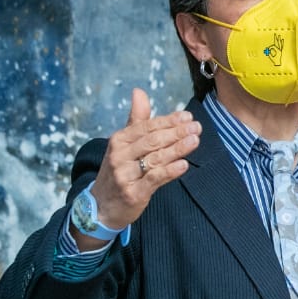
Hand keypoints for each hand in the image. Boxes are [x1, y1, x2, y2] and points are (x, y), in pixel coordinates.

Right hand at [80, 88, 198, 248]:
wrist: (101, 206)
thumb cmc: (119, 172)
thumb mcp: (124, 145)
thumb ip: (136, 120)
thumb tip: (139, 92)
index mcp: (119, 141)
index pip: (147, 127)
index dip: (168, 121)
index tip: (188, 116)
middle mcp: (120, 156)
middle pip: (153, 141)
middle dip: (176, 132)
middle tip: (196, 127)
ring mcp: (125, 175)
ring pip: (155, 158)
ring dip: (177, 148)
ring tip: (195, 140)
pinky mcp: (133, 193)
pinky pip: (154, 179)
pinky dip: (170, 171)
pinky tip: (184, 165)